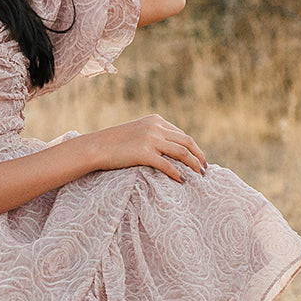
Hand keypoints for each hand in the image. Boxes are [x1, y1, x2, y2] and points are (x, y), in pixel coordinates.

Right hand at [89, 114, 206, 183]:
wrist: (96, 146)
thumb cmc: (114, 142)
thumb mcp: (136, 132)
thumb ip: (152, 135)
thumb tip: (168, 148)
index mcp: (155, 120)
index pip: (181, 134)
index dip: (193, 147)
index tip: (198, 158)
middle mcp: (156, 127)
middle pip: (187, 142)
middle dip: (199, 156)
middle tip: (205, 169)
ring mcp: (150, 140)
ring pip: (182, 152)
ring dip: (194, 164)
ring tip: (200, 175)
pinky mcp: (144, 153)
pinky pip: (168, 165)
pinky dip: (178, 173)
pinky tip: (182, 180)